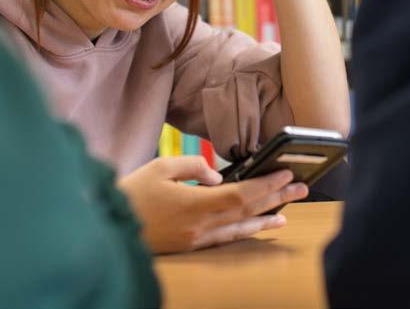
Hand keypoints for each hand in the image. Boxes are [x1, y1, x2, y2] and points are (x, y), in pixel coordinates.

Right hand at [117, 156, 307, 253]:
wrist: (108, 226)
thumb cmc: (132, 194)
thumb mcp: (160, 167)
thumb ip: (193, 164)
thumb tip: (217, 173)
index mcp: (195, 204)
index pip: (242, 194)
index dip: (266, 184)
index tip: (285, 172)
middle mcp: (201, 226)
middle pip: (247, 211)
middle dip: (276, 197)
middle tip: (301, 187)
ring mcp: (197, 239)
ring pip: (240, 228)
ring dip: (267, 217)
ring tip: (288, 210)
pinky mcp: (191, 245)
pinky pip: (226, 238)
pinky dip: (246, 231)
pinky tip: (257, 227)